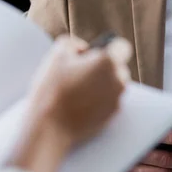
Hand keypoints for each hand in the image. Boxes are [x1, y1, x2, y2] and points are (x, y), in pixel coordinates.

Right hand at [12, 35, 131, 171]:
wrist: (49, 128)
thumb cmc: (52, 89)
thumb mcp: (57, 54)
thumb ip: (74, 43)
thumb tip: (84, 48)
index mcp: (108, 61)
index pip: (122, 47)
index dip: (109, 48)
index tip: (97, 54)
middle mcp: (119, 80)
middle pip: (118, 68)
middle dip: (104, 69)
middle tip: (81, 74)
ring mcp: (117, 100)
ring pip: (115, 85)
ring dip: (102, 85)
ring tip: (78, 91)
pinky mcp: (113, 116)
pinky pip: (110, 102)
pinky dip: (100, 101)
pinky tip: (80, 104)